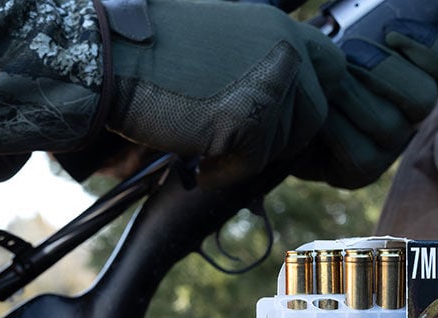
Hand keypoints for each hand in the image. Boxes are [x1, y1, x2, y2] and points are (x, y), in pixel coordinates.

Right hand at [105, 0, 345, 186]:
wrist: (107, 56)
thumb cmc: (150, 50)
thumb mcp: (221, 40)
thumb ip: (260, 62)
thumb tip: (287, 108)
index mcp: (278, 25)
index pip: (330, 68)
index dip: (310, 102)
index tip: (283, 124)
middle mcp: (285, 49)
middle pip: (313, 114)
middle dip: (277, 137)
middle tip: (237, 145)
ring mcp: (272, 83)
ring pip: (283, 143)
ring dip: (246, 154)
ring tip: (203, 145)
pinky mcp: (251, 119)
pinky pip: (252, 164)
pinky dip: (224, 172)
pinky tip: (197, 164)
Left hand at [291, 20, 437, 188]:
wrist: (267, 105)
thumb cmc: (302, 62)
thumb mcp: (328, 33)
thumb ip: (351, 18)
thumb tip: (348, 6)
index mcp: (412, 75)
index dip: (430, 47)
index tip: (390, 30)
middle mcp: (407, 114)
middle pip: (423, 97)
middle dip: (382, 70)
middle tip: (347, 54)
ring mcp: (386, 148)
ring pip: (389, 124)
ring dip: (348, 94)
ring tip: (321, 81)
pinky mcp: (361, 173)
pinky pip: (360, 152)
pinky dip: (333, 127)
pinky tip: (314, 114)